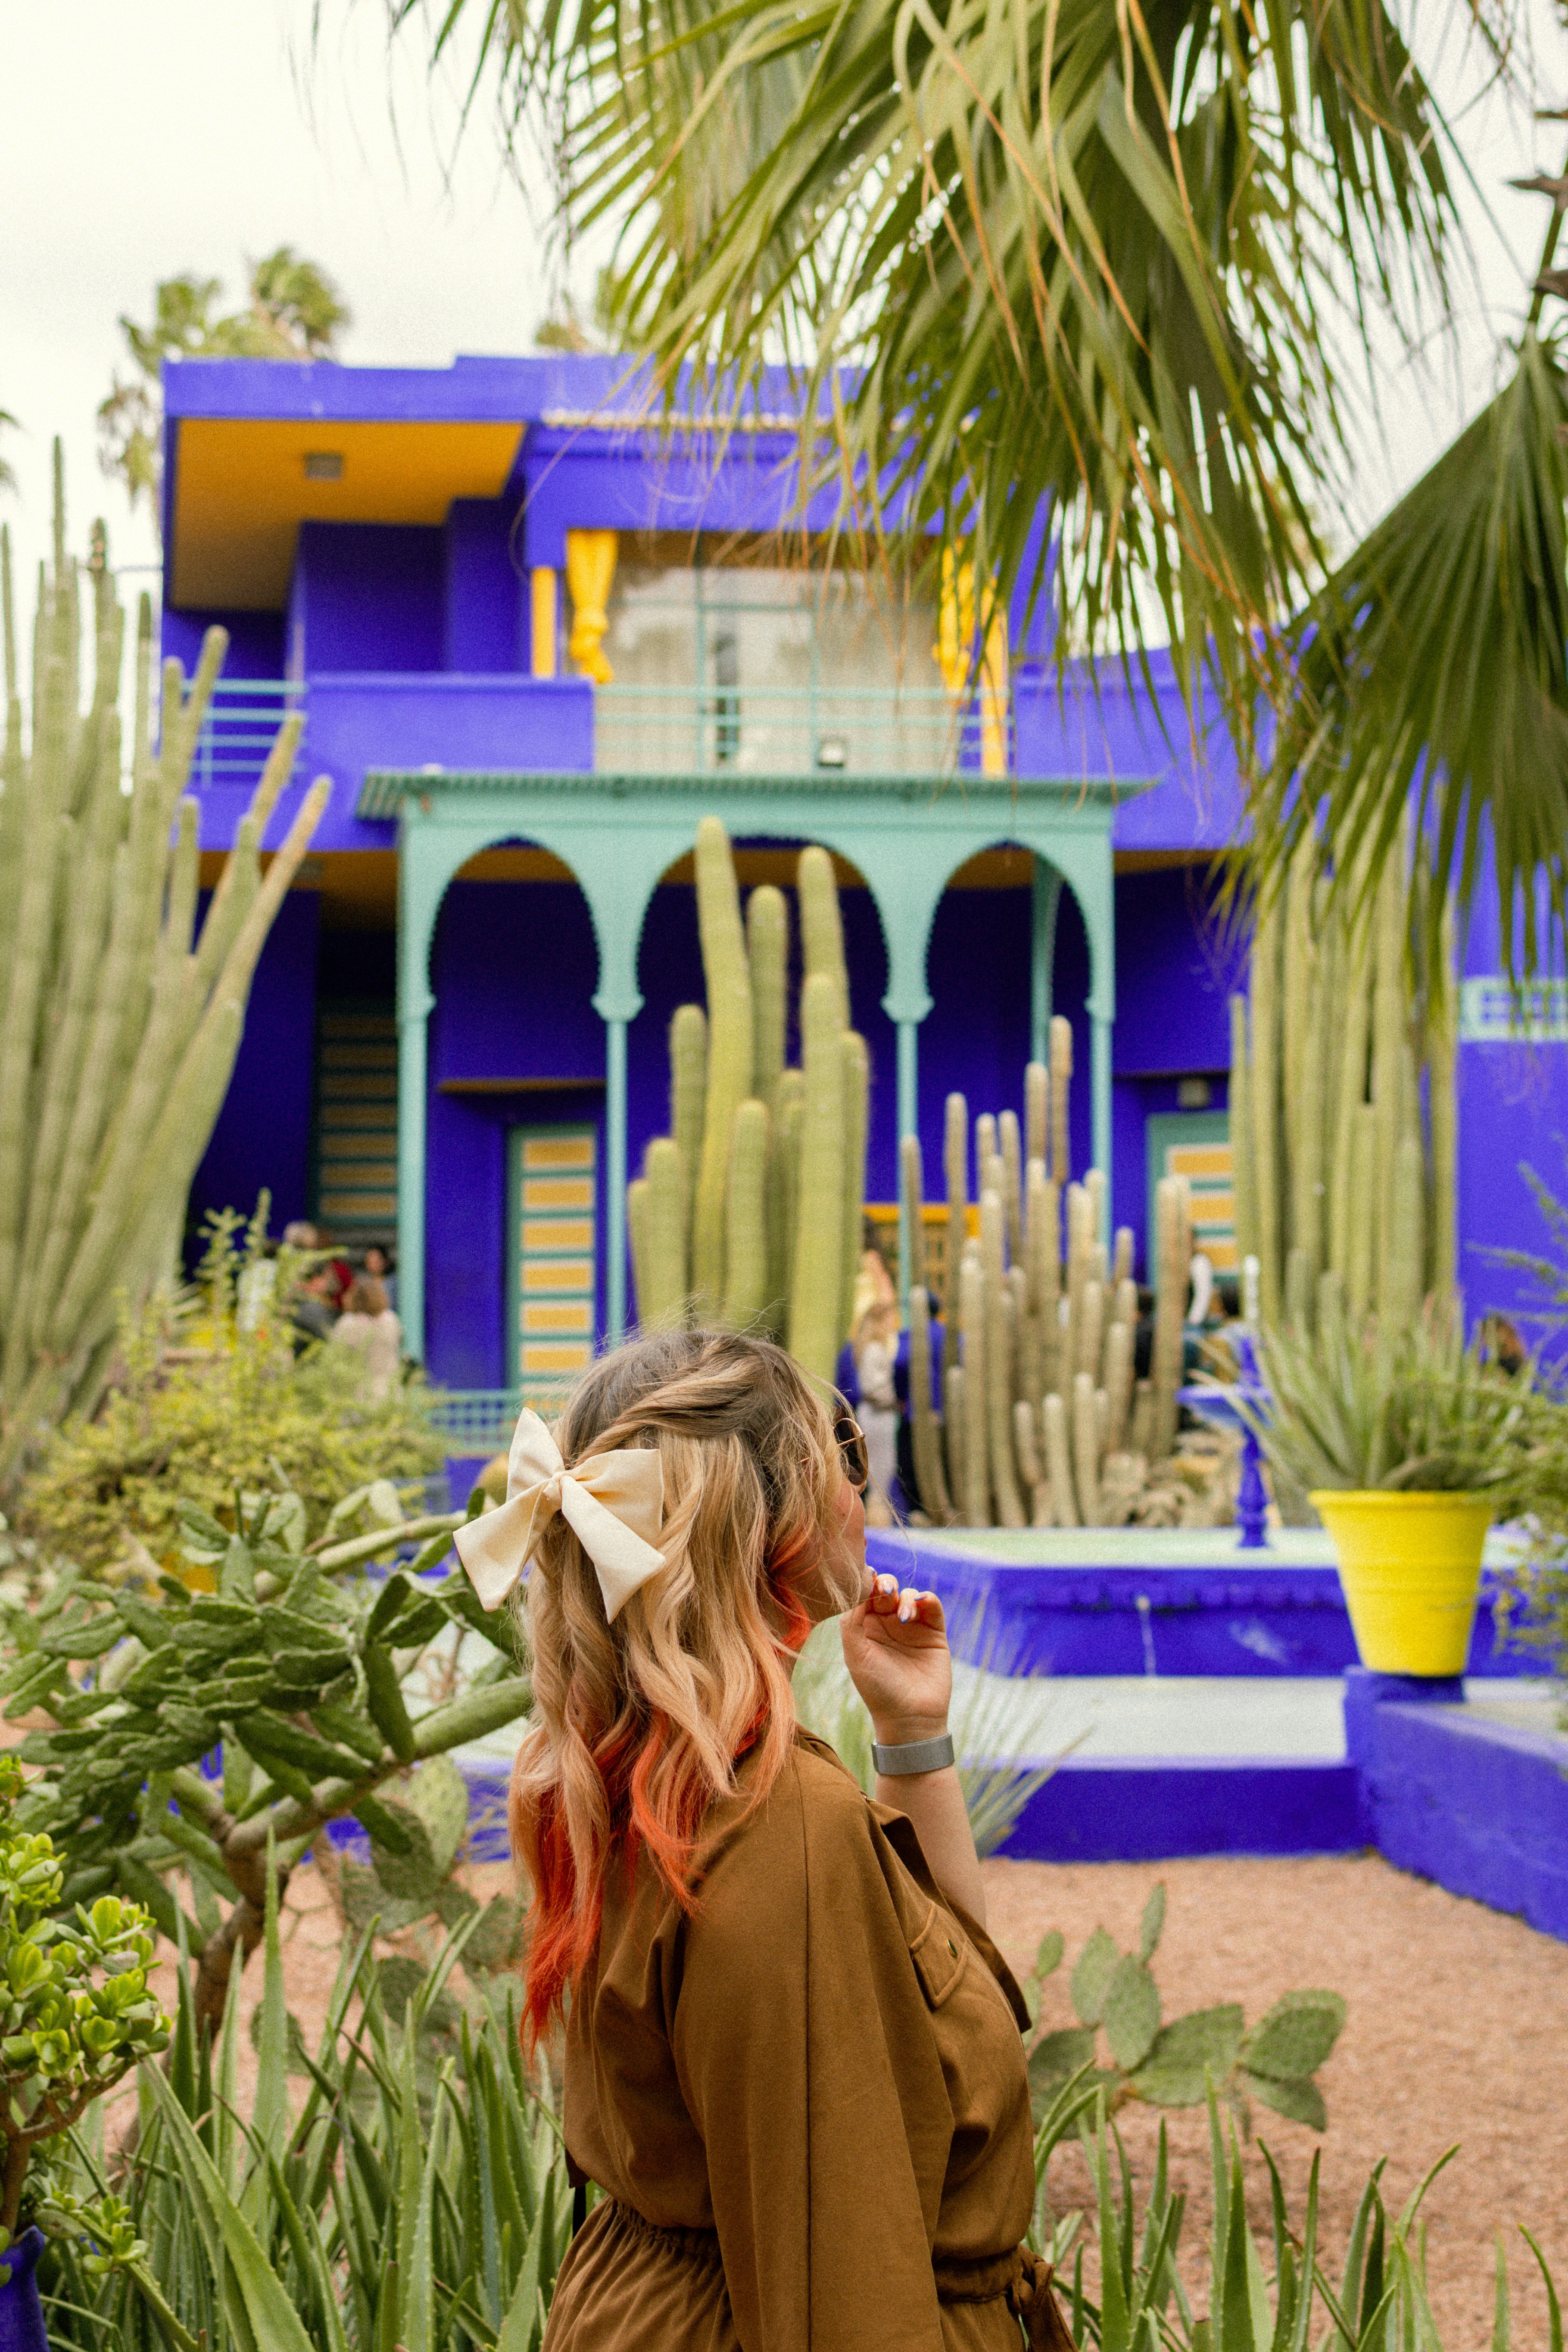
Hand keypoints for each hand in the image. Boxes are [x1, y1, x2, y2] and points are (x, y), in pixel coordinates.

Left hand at [839, 1573, 951, 1746]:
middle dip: (885, 1584)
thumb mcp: (856, 1655)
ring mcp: (911, 1626)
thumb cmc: (877, 1689)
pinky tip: (921, 1603)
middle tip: (885, 1591)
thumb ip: (851, 1621)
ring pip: (908, 1595)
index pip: (863, 1595)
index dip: (864, 1582)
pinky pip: (932, 1605)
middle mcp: (887, 1624)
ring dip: (905, 1599)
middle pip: (886, 1589)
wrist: (910, 1717)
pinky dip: (927, 1598)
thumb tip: (854, 1589)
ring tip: (903, 1618)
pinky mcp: (934, 1632)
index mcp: (864, 1627)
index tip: (866, 1578)